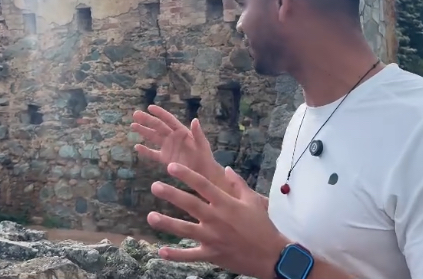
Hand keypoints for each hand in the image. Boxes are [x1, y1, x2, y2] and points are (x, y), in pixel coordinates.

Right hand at [131, 105, 219, 179]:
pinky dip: (145, 151)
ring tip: (133, 125)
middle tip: (135, 114)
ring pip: (153, 137)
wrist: (204, 172)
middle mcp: (172, 137)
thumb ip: (198, 133)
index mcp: (181, 131)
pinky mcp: (165, 158)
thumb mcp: (203, 144)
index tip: (149, 107)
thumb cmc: (205, 156)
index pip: (169, 120)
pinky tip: (137, 147)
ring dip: (143, 131)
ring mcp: (168, 147)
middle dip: (146, 120)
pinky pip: (153, 154)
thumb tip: (195, 120)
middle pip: (157, 126)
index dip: (160, 113)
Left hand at [147, 163, 287, 278]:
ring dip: (167, 223)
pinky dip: (176, 255)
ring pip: (185, 230)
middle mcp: (217, 219)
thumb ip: (238, 184)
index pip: (203, 185)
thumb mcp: (253, 201)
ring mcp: (213, 238)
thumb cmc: (263, 226)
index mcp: (226, 204)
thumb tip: (226, 169)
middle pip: (190, 204)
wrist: (271, 256)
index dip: (186, 175)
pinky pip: (190, 256)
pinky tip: (161, 251)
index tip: (171, 167)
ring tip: (150, 216)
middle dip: (171, 194)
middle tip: (154, 186)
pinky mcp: (212, 255)